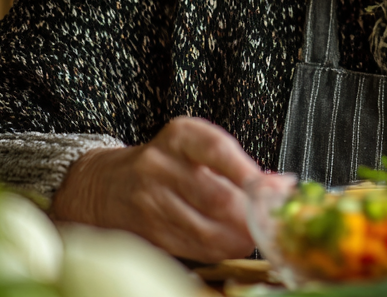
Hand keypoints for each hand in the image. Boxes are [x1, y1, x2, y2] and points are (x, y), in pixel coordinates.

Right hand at [50, 116, 261, 262]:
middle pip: (216, 197)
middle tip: (270, 223)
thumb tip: (280, 187)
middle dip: (250, 216)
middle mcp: (160, 164)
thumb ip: (235, 165)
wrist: (106, 185)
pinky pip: (190, 246)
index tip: (275, 188)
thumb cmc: (167, 164)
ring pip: (205, 227)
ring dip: (237, 238)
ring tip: (253, 236)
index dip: (248, 172)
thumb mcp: (195, 148)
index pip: (217, 149)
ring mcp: (149, 200)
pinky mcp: (145, 231)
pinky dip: (217, 249)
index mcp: (180, 136)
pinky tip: (229, 245)